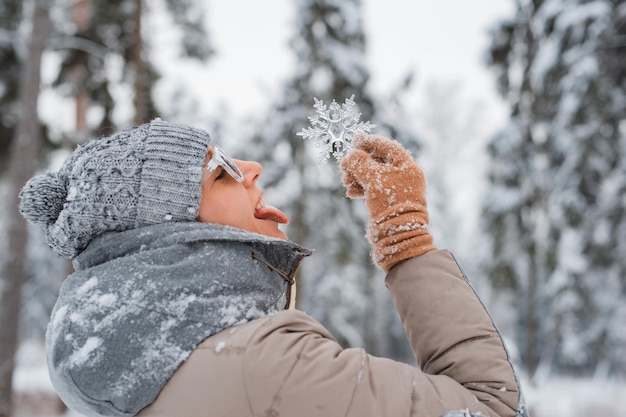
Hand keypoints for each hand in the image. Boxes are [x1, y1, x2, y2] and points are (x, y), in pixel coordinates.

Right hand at [340, 134, 435, 271]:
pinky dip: (361, 188)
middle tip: (344, 167)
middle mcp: (405, 176)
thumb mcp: (373, 179)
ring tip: (346, 182)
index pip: (387, 147)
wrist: (398, 236)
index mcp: (407, 167)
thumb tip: (351, 155)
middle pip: (378, 161)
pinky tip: (351, 193)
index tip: (354, 140)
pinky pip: (373, 189)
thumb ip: (360, 163)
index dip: (370, 142)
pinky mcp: (389, 203)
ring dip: (357, 176)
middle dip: (359, 163)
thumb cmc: (390, 204)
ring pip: (373, 176)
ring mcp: (397, 190)